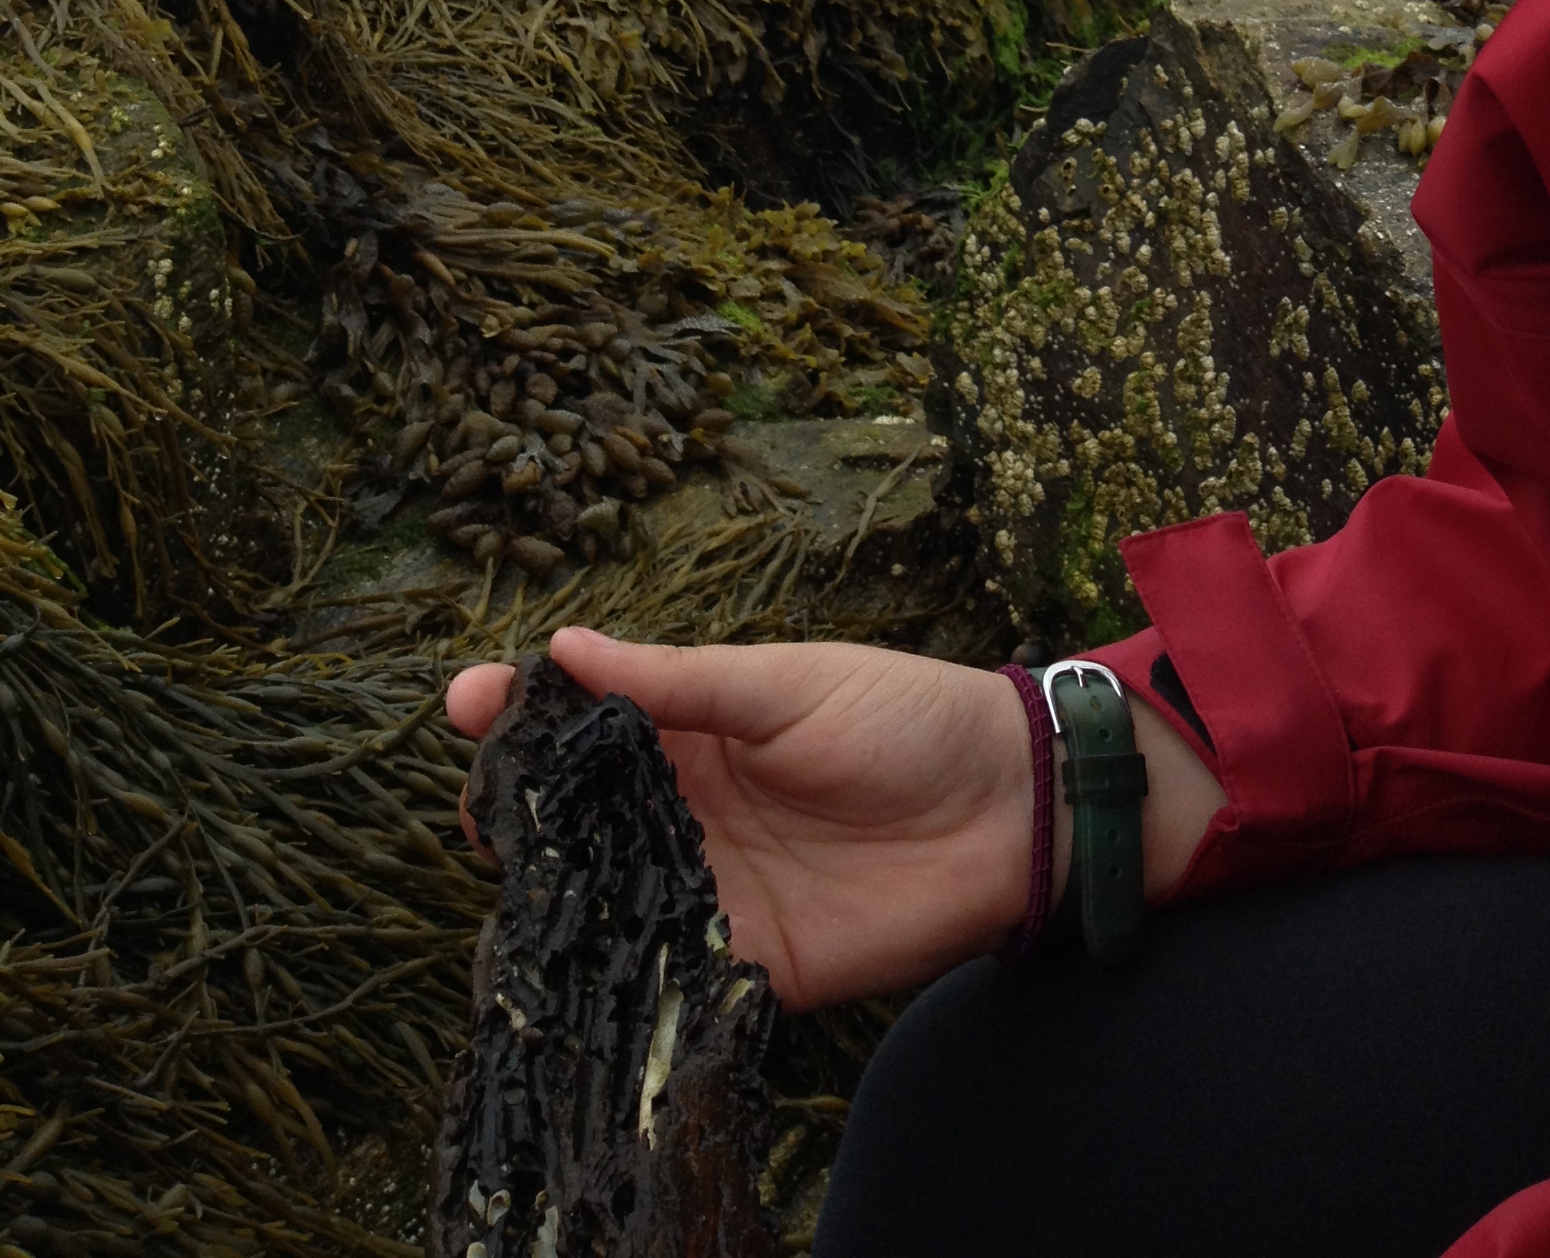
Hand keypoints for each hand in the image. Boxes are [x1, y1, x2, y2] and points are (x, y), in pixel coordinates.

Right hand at [445, 628, 1223, 1006]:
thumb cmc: (910, 718)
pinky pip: (663, 977)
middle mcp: (687, 812)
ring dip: (552, 896)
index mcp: (695, 729)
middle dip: (514, 812)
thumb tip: (563, 647)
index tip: (463, 703)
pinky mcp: (746, 965)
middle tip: (480, 807)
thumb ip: (682, 681)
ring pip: (601, 899)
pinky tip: (575, 966)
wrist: (1010, 809)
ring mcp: (711, 890)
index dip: (519, 714)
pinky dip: (618, 974)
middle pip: (574, 820)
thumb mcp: (792, 682)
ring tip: (508, 883)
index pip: (584, 723)